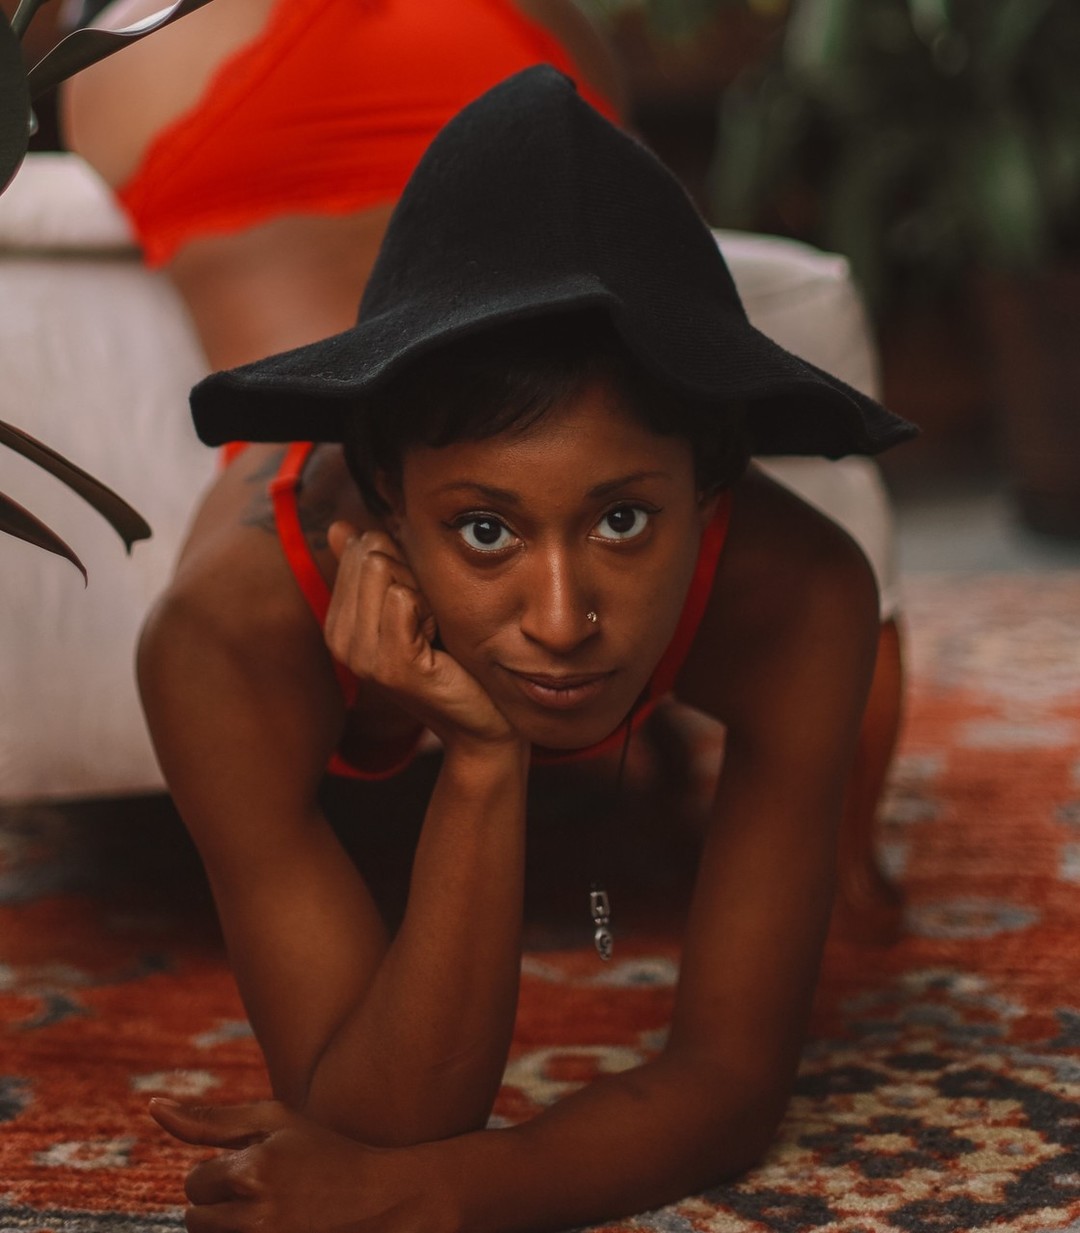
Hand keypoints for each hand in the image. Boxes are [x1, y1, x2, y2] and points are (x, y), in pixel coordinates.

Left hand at [150, 1098, 454, 1232]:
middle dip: (221, 1204)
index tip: (257, 1168)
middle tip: (263, 1191)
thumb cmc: (323, 1150)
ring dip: (229, 1226)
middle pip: (195, 1220)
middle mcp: (255, 1216)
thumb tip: (152, 1106)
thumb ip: (210, 1119)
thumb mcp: (275, 1122)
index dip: (222, 1174)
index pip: (194, 1182)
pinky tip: (273, 1224)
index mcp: (252, 1171)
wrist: (379, 1198)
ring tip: (269, 1210)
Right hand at [325, 524, 518, 753]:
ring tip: (433, 633)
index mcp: (339, 624)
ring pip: (385, 570)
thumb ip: (372, 569)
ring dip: (423, 593)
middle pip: (373, 555)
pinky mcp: (391, 666)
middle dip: (411, 575)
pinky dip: (431, 611)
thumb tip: (341, 527)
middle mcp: (340, 640)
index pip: (362, 548)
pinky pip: (404, 598)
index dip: (402, 566)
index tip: (418, 608)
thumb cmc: (452, 661)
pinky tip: (438, 642)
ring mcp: (362, 656)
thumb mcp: (409, 608)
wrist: (482, 722)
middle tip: (429, 621)